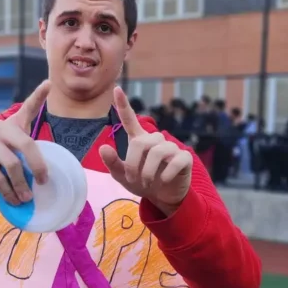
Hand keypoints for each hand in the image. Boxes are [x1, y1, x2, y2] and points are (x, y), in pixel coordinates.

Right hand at [0, 81, 49, 205]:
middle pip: (26, 144)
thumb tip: (46, 177)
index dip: (38, 95)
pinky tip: (14, 200)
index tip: (48, 84)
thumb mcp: (18, 154)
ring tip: (28, 198)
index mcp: (14, 125)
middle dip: (38, 165)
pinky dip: (9, 192)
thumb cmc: (3, 160)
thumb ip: (30, 156)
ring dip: (22, 185)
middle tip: (44, 181)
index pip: (28, 107)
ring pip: (12, 164)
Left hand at [99, 88, 192, 216]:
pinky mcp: (184, 158)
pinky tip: (163, 181)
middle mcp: (155, 140)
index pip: (130, 119)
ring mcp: (171, 148)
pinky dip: (165, 175)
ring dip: (148, 172)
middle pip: (140, 143)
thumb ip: (113, 164)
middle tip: (133, 180)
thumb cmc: (143, 183)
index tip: (116, 89)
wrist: (163, 198)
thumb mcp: (123, 177)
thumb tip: (103, 148)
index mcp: (139, 141)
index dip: (123, 105)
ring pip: (157, 152)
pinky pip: (175, 161)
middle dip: (133, 164)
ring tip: (147, 183)